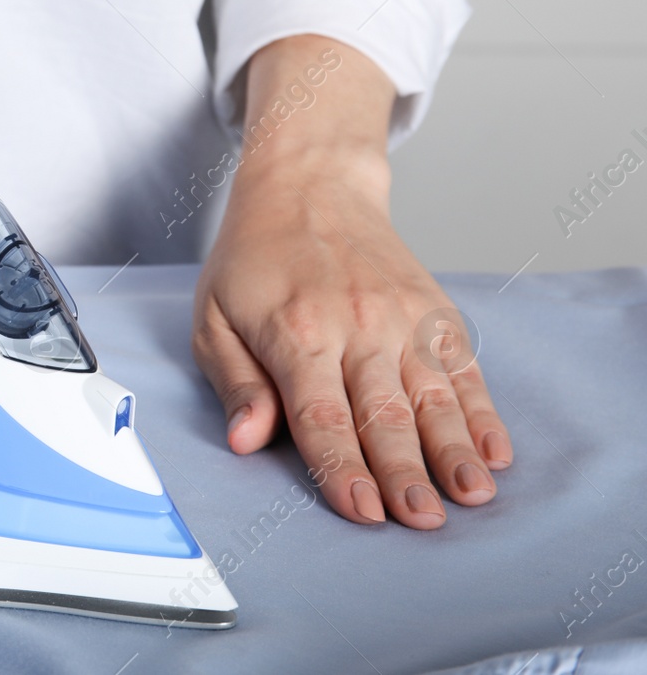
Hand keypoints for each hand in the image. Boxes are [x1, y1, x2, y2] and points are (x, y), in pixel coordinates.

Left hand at [190, 36, 512, 528]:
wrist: (309, 188)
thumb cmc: (253, 260)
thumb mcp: (213, 317)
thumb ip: (234, 381)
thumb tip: (245, 438)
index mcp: (296, 332)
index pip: (321, 414)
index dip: (342, 468)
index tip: (362, 512)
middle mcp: (356, 325)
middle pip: (384, 412)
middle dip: (405, 472)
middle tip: (422, 521)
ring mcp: (402, 317)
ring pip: (433, 395)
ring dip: (454, 450)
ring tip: (471, 496)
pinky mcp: (433, 311)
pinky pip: (463, 368)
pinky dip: (482, 412)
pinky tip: (495, 452)